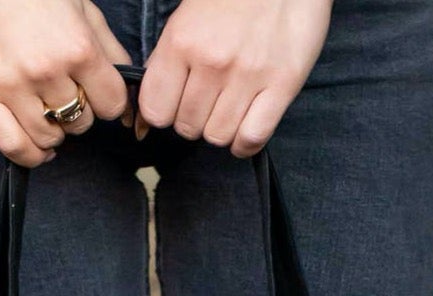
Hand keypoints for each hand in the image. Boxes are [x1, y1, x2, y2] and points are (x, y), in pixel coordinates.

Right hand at [0, 0, 131, 166]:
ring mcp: (11, 86)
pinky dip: (30, 155)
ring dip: (54, 132)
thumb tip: (128, 89)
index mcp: (77, 47)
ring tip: (47, 112)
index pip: (111, 104)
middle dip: (79, 112)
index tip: (97, 94)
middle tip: (64, 94)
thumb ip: (106, 47)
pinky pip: (12, 146)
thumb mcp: (79, 5)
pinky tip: (37, 147)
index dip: (107, 101)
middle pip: (81, 123)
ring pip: (49, 138)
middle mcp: (46, 71)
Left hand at [139, 0, 331, 156]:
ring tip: (228, 109)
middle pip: (188, 128)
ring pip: (218, 136)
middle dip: (194, 120)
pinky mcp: (283, 84)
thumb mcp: (187, 14)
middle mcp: (212, 62)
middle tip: (207, 102)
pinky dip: (245, 143)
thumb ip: (167, 58)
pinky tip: (245, 129)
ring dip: (221, 130)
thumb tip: (149, 107)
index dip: (164, 114)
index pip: (155, 111)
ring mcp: (248, 75)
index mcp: (181, 41)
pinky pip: (252, 137)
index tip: (175, 105)